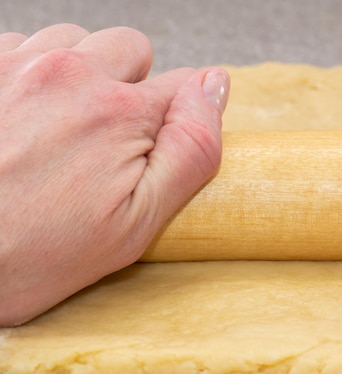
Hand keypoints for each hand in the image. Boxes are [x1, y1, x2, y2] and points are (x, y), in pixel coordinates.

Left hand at [0, 24, 229, 325]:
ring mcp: (16, 65)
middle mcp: (66, 75)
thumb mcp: (139, 224)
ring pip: (79, 43)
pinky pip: (26, 45)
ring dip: (81, 78)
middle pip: (131, 50)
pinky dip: (36, 76)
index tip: (145, 154)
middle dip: (130, 90)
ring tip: (62, 132)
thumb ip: (192, 150)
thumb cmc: (36, 255)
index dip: (172, 121)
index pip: (182, 86)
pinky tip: (27, 119)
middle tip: (106, 141)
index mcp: (117, 113)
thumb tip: (214, 86)